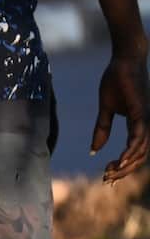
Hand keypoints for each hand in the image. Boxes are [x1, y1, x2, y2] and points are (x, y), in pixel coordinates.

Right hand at [91, 54, 149, 182]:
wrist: (124, 59)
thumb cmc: (117, 80)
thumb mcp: (106, 109)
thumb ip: (101, 130)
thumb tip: (94, 150)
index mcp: (138, 124)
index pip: (134, 152)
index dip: (122, 166)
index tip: (106, 174)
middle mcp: (146, 124)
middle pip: (140, 156)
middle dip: (124, 171)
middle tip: (106, 178)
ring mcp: (146, 118)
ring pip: (142, 150)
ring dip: (127, 165)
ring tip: (110, 172)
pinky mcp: (142, 112)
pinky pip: (139, 137)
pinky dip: (131, 150)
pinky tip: (121, 159)